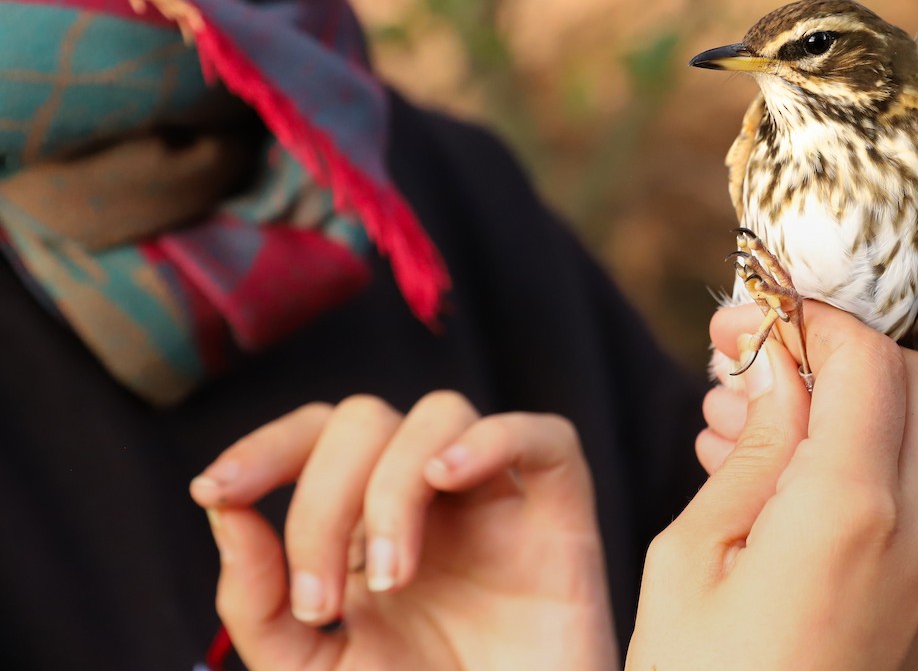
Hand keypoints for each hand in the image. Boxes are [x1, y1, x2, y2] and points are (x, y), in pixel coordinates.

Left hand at [190, 392, 618, 670]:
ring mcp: (496, 504)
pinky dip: (493, 439)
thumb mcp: (311, 670)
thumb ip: (260, 600)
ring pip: (442, 413)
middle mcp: (430, 501)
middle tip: (322, 603)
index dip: (266, 445)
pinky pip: (546, 438)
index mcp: (367, 525)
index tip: (215, 491)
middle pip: (367, 419)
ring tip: (390, 578)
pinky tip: (447, 479)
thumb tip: (225, 512)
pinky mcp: (561, 521)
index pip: (316, 438)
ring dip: (393, 485)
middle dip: (324, 498)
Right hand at [627, 302, 917, 670]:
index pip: (866, 358)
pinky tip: (759, 467)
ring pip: (908, 434)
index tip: (749, 312)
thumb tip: (776, 364)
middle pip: (912, 382)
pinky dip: (845, 454)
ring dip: (836, 400)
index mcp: (852, 510)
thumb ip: (752, 447)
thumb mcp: (695, 554)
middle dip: (834, 349)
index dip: (809, 317)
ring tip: (735, 414)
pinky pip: (898, 490)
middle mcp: (914, 530)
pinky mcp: (916, 592)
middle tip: (746, 356)